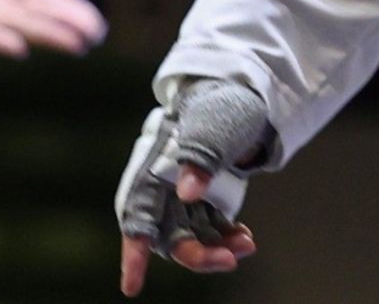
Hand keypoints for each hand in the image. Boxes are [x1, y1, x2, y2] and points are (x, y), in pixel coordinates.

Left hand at [0, 0, 107, 54]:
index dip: (72, 8)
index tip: (96, 22)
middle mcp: (1, 5)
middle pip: (43, 15)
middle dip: (69, 25)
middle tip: (96, 36)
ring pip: (23, 27)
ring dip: (48, 36)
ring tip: (75, 46)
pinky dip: (1, 41)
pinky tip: (19, 49)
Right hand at [114, 78, 272, 293]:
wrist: (241, 94)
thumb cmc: (221, 103)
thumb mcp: (216, 120)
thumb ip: (201, 152)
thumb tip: (188, 192)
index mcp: (152, 168)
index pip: (136, 217)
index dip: (132, 253)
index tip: (132, 287)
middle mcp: (163, 189)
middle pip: (167, 236)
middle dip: (195, 255)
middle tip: (230, 260)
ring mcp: (184, 196)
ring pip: (192, 238)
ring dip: (216, 249)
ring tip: (246, 246)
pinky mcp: (206, 200)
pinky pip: (211, 229)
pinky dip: (226, 238)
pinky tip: (245, 239)